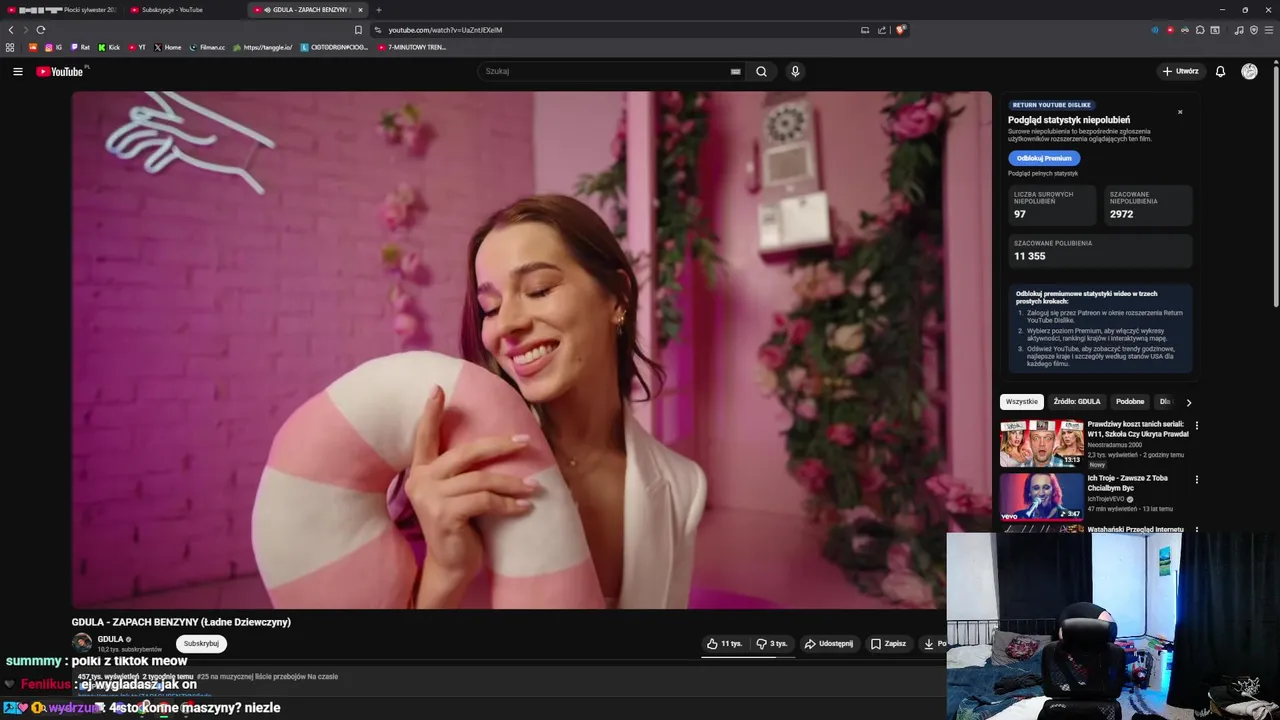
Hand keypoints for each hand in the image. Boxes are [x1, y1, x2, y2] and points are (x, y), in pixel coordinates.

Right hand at [405, 386, 536, 595]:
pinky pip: (485, 501)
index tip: (438, 389)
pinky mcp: (446, 516)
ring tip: (534, 486)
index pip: (424, 437)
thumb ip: (461, 472)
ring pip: (481, 479)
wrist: (451, 564)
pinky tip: (524, 506)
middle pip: (466, 453)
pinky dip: (508, 503)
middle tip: (525, 441)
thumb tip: (497, 444)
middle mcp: (421, 481)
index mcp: (421, 471)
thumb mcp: (454, 493)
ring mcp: (431, 498)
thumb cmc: (459, 525)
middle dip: (499, 445)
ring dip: (512, 482)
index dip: (431, 413)